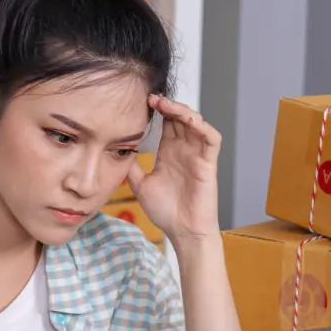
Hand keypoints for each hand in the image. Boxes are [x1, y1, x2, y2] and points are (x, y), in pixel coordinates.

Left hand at [127, 94, 222, 243]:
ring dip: (183, 111)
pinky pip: (212, 139)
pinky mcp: (208, 163)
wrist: (182, 232)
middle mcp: (184, 150)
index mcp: (169, 153)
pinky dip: (203, 126)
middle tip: (152, 98)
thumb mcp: (140, 185)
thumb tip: (118, 151)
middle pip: (180, 117)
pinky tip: (189, 120)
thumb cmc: (166, 211)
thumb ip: (132, 168)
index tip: (142, 102)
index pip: (166, 123)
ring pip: (196, 122)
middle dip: (168, 105)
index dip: (158, 110)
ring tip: (166, 106)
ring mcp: (197, 155)